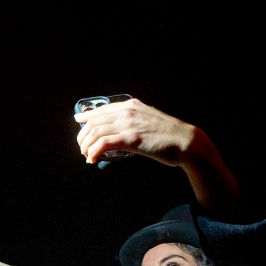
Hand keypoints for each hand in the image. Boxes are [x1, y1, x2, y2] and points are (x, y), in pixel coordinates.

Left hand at [74, 98, 239, 211]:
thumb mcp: (149, 121)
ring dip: (87, 145)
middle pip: (95, 121)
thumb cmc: (170, 136)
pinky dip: (94, 151)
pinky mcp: (131, 138)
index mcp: (132, 106)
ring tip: (87, 155)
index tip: (79, 123)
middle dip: (84, 135)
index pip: (102, 109)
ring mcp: (129, 124)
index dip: (87, 117)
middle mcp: (128, 111)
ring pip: (96, 132)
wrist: (186, 142)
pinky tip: (93, 159)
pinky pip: (104, 143)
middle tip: (82, 147)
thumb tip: (120, 133)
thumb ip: (135, 122)